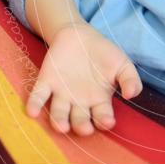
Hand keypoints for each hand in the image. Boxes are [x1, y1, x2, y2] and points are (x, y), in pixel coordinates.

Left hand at [26, 22, 141, 135]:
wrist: (81, 35)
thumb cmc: (104, 54)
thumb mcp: (122, 64)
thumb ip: (130, 79)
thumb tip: (131, 95)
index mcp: (98, 101)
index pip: (101, 116)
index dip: (104, 121)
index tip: (107, 122)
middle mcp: (79, 102)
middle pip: (79, 119)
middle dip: (81, 126)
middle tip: (85, 128)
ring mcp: (62, 93)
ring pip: (58, 112)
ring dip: (59, 120)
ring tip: (62, 126)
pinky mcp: (46, 82)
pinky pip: (39, 95)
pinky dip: (36, 103)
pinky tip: (33, 111)